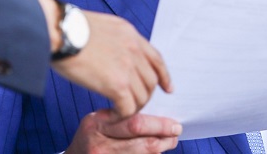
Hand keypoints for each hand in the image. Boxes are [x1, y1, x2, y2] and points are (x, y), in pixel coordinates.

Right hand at [51, 9, 171, 116]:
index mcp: (130, 34)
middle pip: (151, 81)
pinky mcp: (117, 84)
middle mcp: (134, 49)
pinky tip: (109, 115)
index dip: (163, 76)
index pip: (156, 58)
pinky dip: (120, 116)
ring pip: (142, 97)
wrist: (60, 31)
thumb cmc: (69, 29)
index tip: (167, 87)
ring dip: (131, 107)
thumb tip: (113, 54)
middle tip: (132, 104)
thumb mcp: (102, 26)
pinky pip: (128, 109)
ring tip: (117, 111)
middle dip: (144, 96)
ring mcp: (128, 67)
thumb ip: (114, 40)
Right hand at [65, 109, 180, 153]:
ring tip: (168, 142)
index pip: (135, 124)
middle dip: (164, 138)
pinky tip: (154, 152)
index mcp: (97, 125)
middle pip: (143, 144)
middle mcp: (100, 146)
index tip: (173, 123)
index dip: (159, 125)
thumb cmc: (90, 137)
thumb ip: (121, 117)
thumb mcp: (98, 120)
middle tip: (175, 133)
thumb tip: (157, 116)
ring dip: (160, 150)